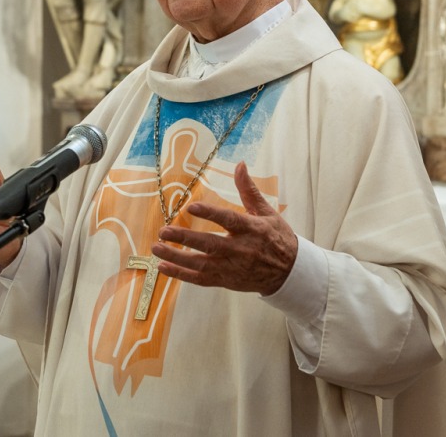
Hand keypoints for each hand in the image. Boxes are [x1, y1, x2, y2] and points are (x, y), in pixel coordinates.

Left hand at [151, 162, 297, 295]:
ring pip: (201, 264)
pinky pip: (200, 279)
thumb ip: (248, 190)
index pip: (229, 220)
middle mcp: (241, 250)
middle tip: (164, 231)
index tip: (192, 207)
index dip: (210, 214)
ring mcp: (232, 268)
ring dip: (177, 257)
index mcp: (252, 230)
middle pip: (210, 244)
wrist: (289, 272)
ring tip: (156, 248)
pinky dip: (182, 275)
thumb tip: (239, 165)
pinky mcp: (226, 281)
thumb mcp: (266, 212)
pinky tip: (164, 267)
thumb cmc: (277, 238)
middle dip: (185, 239)